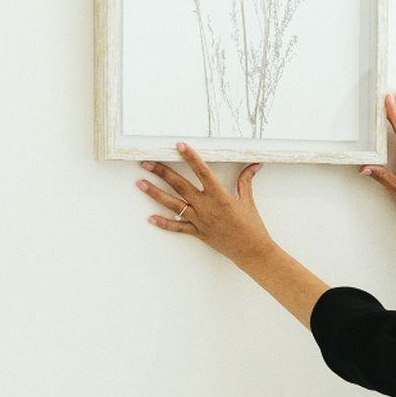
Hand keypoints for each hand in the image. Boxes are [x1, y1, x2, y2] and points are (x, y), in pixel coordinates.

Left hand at [136, 141, 274, 265]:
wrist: (251, 250)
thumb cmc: (251, 225)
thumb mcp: (248, 200)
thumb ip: (246, 180)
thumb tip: (255, 165)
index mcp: (220, 196)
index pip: (202, 172)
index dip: (191, 158)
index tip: (180, 146)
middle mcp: (206, 206)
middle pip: (180, 186)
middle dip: (162, 172)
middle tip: (147, 163)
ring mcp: (199, 220)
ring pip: (173, 204)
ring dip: (155, 193)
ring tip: (140, 183)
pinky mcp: (197, 232)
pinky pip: (177, 227)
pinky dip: (163, 223)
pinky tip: (150, 217)